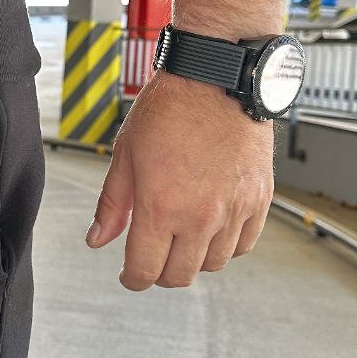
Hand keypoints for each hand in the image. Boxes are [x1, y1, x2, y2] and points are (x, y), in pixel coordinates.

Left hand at [84, 68, 274, 290]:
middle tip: (153, 258)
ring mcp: (234, 210)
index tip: (130, 275)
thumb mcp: (126, 154)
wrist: (216, 78)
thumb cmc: (169, 108)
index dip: (132, 279)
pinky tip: (214, 229)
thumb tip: (97, 240)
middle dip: (160, 273)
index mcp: (160, 207)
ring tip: (182, 237)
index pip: (144, 270)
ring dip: (194, 259)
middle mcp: (200, 216)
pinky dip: (228, 245)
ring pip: (213, 264)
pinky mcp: (259, 199)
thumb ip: (112, 204)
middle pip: (179, 276)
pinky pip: (245, 244)